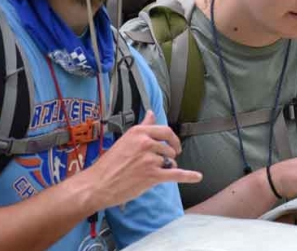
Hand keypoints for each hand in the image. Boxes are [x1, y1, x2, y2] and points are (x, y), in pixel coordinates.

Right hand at [81, 111, 201, 208]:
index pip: (165, 131)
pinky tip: (197, 176)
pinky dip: (188, 176)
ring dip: (166, 168)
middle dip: (169, 156)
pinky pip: (176, 174)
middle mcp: (146, 143)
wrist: (99, 184)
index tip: (174, 145)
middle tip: (163, 162)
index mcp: (138, 133)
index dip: (173, 139)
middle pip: (169, 148)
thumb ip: (143, 126)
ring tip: (152, 173)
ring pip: (170, 162)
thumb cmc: (109, 163)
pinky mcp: (153, 175)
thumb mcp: (125, 139)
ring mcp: (150, 159)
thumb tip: (151, 112)